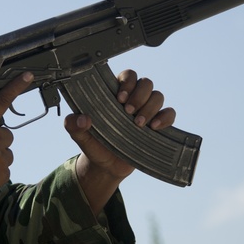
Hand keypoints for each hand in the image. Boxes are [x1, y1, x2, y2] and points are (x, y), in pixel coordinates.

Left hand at [64, 69, 175, 212]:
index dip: (127, 82)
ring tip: (138, 125)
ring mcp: (147, 111)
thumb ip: (74, 126)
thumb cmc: (94, 145)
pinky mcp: (158, 125)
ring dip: (150, 108)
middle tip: (128, 112)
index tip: (120, 98)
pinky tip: (154, 127)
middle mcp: (134, 100)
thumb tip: (80, 118)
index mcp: (115, 95)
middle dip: (139, 95)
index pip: (128, 76)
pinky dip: (165, 118)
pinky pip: (170, 113)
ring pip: (158, 96)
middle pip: (146, 83)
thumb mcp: (80, 136)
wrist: (106, 167)